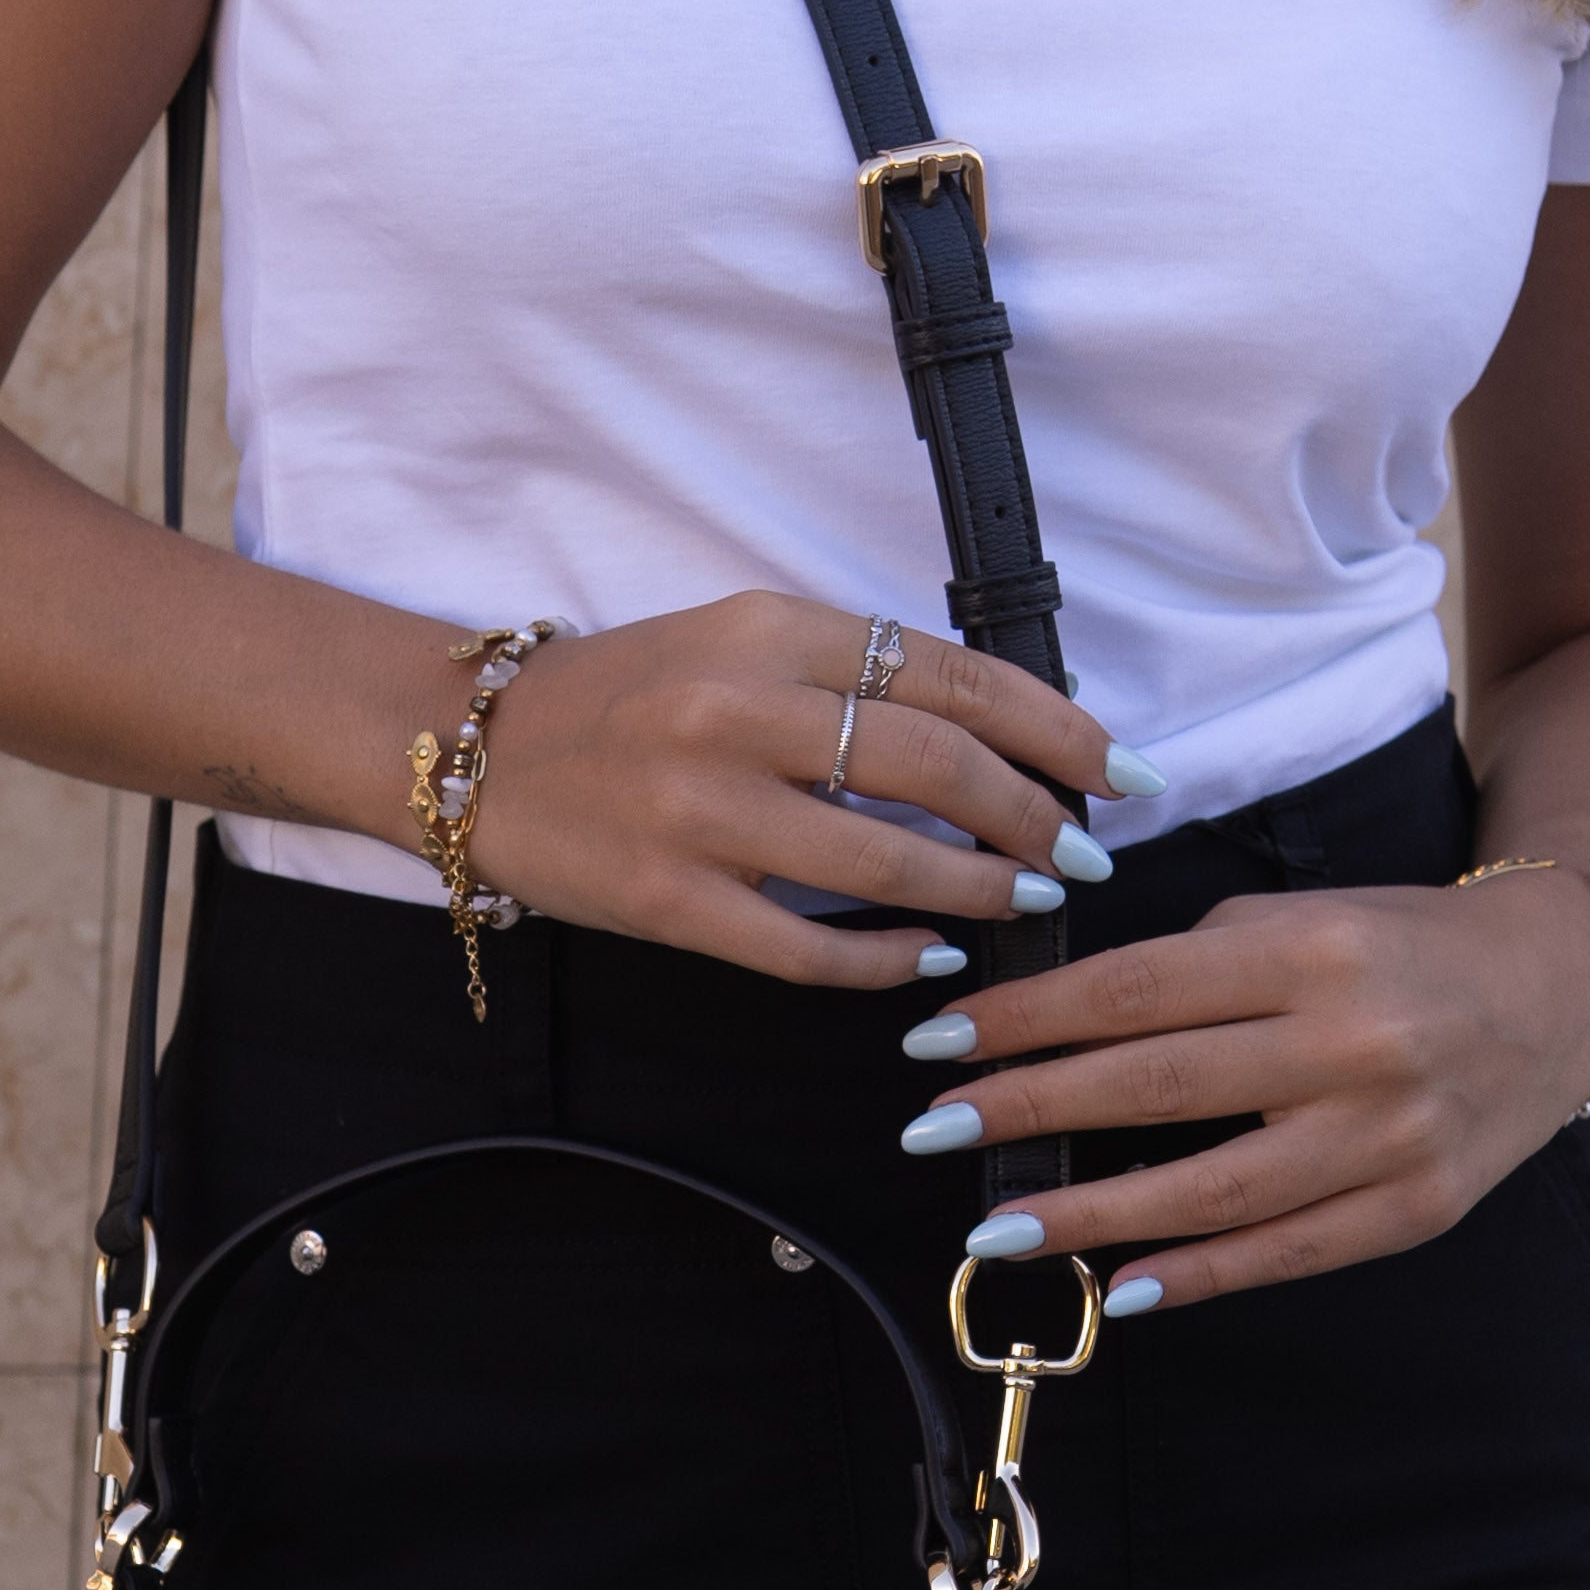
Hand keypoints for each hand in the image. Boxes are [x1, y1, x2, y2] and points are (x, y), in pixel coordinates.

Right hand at [470, 592, 1164, 986]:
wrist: (470, 752)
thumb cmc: (624, 699)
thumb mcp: (738, 643)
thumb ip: (853, 675)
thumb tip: (999, 736)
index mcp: (768, 629)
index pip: (950, 677)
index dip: (1056, 729)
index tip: (1118, 770)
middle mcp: (735, 711)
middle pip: (936, 769)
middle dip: (1035, 819)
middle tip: (1081, 853)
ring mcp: (699, 812)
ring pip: (886, 866)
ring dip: (979, 892)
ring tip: (1027, 902)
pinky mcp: (669, 899)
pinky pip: (808, 947)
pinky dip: (885, 959)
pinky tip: (928, 958)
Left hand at [901, 869, 1589, 1309]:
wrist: (1557, 988)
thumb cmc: (1398, 944)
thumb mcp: (1302, 918)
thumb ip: (1195, 964)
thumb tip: (1060, 1027)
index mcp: (1312, 952)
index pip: (1136, 989)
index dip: (1029, 1020)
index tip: (938, 1041)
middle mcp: (1353, 1043)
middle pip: (1157, 1086)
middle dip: (1030, 1110)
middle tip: (932, 1130)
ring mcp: (1389, 1136)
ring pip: (1213, 1192)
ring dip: (1090, 1215)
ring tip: (997, 1228)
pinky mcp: (1418, 1209)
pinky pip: (1286, 1251)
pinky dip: (1196, 1274)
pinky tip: (1116, 1284)